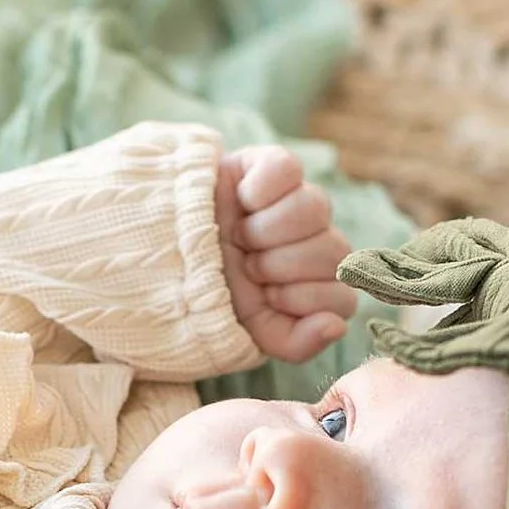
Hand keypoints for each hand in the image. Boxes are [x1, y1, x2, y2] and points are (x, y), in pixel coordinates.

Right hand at [216, 145, 354, 361]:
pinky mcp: (276, 166)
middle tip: (246, 264)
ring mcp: (301, 202)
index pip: (343, 298)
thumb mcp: (250, 330)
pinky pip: (289, 168)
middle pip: (334, 252)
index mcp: (320, 284)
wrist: (165, 255)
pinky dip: (260, 188)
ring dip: (266, 229)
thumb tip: (335, 325)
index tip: (264, 295)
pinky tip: (242, 201)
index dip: (299, 299)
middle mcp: (320, 241)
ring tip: (240, 236)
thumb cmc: (214, 293)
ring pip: (315, 208)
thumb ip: (297, 342)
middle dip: (279, 265)